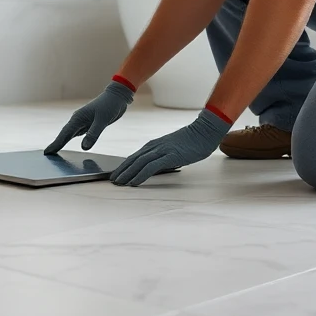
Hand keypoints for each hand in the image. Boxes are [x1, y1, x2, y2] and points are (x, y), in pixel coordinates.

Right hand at [44, 81, 134, 153]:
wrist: (117, 96)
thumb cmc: (110, 105)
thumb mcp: (103, 120)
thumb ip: (93, 133)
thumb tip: (84, 148)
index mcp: (79, 118)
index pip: (65, 134)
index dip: (56, 143)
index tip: (47, 152)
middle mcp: (78, 119)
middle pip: (64, 134)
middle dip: (56, 143)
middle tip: (47, 153)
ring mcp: (82, 121)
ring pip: (69, 133)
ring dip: (61, 141)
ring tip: (54, 150)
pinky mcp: (88, 123)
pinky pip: (76, 132)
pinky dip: (69, 138)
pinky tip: (66, 142)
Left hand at [110, 110, 232, 186]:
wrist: (203, 132)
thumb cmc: (191, 142)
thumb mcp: (172, 150)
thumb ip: (162, 157)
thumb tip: (154, 169)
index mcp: (153, 145)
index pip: (134, 157)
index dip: (123, 166)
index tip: (115, 175)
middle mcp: (154, 147)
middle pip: (133, 160)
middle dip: (121, 171)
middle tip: (112, 181)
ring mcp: (161, 150)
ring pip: (138, 163)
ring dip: (127, 174)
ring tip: (119, 183)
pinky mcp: (169, 155)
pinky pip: (151, 167)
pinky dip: (140, 175)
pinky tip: (134, 182)